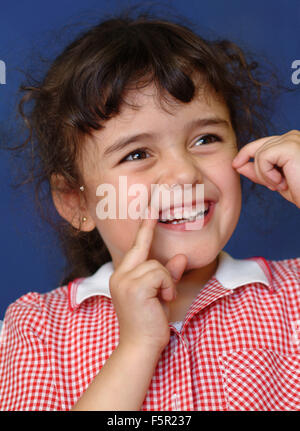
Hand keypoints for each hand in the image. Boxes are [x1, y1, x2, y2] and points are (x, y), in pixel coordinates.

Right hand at [109, 206, 187, 353]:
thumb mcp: (160, 294)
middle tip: (155, 227)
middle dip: (151, 241)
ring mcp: (124, 280)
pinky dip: (167, 286)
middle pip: (144, 250)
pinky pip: (160, 274)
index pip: (135, 246)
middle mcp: (119, 274)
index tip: (151, 207)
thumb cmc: (150, 322)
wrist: (140, 347)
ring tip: (163, 298)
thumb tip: (181, 257)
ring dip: (166, 281)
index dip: (144, 227)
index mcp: (122, 275)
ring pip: (156, 264)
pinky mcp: (133, 287)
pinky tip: (163, 301)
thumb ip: (168, 274)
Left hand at [232, 130, 299, 207]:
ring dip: (265, 175)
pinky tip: (281, 182)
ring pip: (259, 154)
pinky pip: (262, 158)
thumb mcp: (277, 181)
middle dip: (258, 168)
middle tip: (275, 185)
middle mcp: (293, 136)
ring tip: (282, 185)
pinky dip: (267, 174)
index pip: (263, 143)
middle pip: (258, 146)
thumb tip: (238, 164)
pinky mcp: (289, 145)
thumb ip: (260, 171)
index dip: (246, 153)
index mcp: (292, 142)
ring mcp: (292, 138)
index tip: (236, 165)